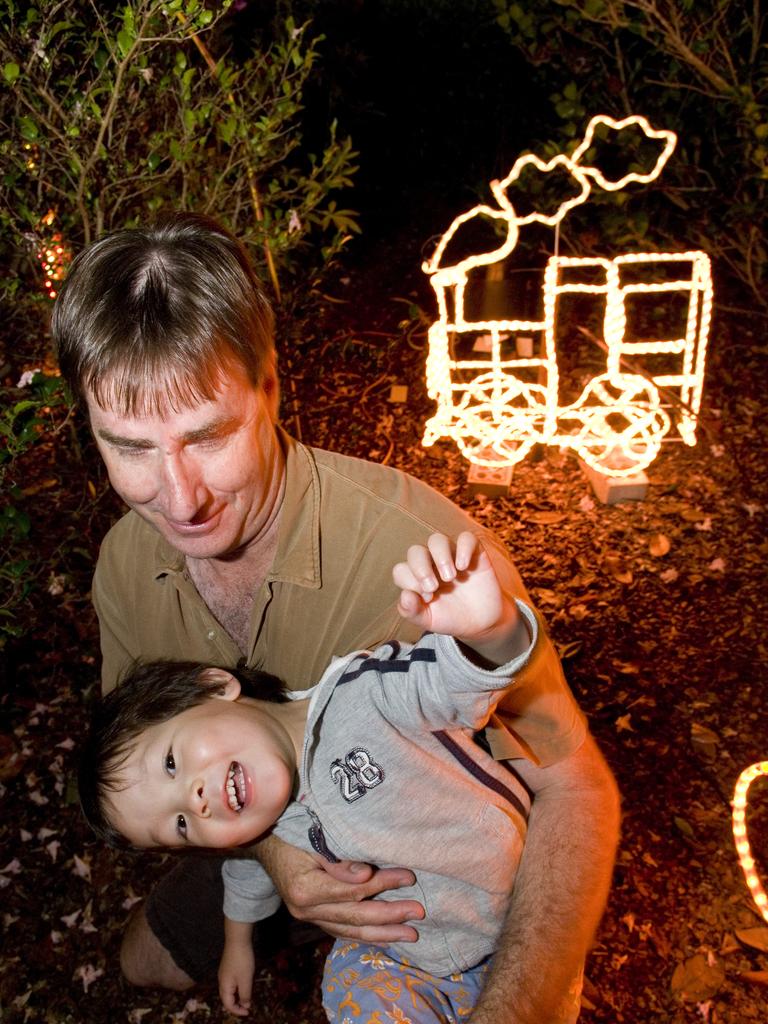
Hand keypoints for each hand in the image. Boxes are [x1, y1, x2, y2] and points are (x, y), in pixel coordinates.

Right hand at [218, 934, 254, 1016]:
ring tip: (248, 997)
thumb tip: (245, 1005)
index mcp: (224, 986)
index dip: (237, 1011)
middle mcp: (222, 981)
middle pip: (227, 998)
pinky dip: (238, 987)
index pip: (228, 1004)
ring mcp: (224, 973)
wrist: (238, 939)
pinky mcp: (229, 966)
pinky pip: (232, 982)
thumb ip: (245, 994)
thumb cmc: (242, 961)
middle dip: (237, 1005)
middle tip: (248, 1007)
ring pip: (230, 990)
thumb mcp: (246, 980)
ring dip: (238, 996)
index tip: (248, 1013)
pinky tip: (246, 984)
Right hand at [254, 835, 423, 941]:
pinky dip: (367, 934)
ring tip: (411, 934)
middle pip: (356, 916)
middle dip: (391, 916)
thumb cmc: (292, 834)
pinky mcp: (313, 919)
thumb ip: (338, 860)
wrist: (266, 844)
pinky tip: (387, 936)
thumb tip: (366, 875)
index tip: (409, 877)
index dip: (384, 884)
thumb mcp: (313, 839)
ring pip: (351, 931)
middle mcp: (306, 910)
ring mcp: (309, 918)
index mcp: (306, 889)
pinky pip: (344, 931)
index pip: (354, 891)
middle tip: (419, 912)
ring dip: (384, 933)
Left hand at [392, 532, 524, 664]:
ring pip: (437, 540)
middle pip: (415, 551)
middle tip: (434, 587)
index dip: (410, 582)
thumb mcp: (428, 620)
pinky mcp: (472, 552)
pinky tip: (464, 567)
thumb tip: (405, 595)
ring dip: (440, 557)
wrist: (481, 622)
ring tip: (450, 577)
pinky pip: (466, 538)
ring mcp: (451, 555)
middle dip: (420, 569)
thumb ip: (411, 611)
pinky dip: (463, 548)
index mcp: (415, 577)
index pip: (401, 570)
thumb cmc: (450, 617)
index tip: (428, 598)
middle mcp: (430, 563)